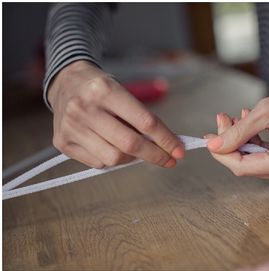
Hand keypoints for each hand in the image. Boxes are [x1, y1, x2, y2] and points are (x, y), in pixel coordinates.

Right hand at [48, 60, 184, 168]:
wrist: (66, 82)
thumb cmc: (101, 89)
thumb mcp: (123, 92)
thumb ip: (141, 118)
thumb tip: (166, 146)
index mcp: (105, 90)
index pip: (145, 122)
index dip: (166, 140)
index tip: (179, 150)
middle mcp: (85, 108)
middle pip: (130, 144)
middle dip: (155, 155)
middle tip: (169, 159)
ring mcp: (71, 127)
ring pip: (114, 158)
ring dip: (132, 159)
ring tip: (135, 149)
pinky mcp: (62, 142)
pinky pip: (98, 163)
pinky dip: (112, 160)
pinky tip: (112, 147)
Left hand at [205, 77, 268, 185]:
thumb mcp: (266, 112)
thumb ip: (237, 132)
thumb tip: (214, 146)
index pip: (242, 167)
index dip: (222, 153)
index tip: (209, 138)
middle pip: (248, 165)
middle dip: (231, 143)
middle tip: (223, 119)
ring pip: (255, 162)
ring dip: (242, 141)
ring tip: (239, 117)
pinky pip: (266, 159)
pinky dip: (254, 144)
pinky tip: (250, 125)